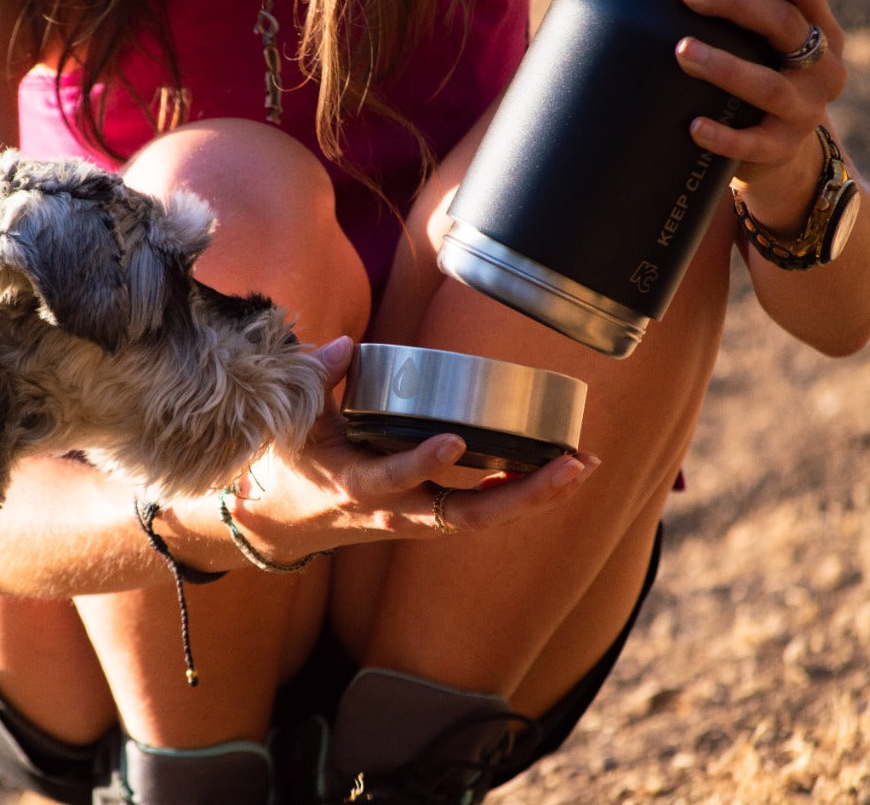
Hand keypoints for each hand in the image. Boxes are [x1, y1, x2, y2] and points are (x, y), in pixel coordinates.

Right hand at [226, 336, 600, 560]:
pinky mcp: (431, 519)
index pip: (392, 478)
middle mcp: (395, 511)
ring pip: (485, 517)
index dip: (423, 463)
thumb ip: (316, 379)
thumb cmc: (293, 466)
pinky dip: (521, 494)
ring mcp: (418, 520)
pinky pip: (483, 512)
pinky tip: (558, 473)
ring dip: (536, 495)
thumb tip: (344, 345)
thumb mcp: (293, 423)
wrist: (287, 525)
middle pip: (468, 515)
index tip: (453, 440)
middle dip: (523, 493)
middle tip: (569, 465)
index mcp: (356, 485)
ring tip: (582, 465)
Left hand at [673, 0, 846, 179]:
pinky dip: (722, 136)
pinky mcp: (782, 148)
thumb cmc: (762, 82)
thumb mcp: (768, 49)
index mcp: (823, 34)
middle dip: (736, 3)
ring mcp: (806, 111)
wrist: (778, 154)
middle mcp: (823, 69)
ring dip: (724, 66)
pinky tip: (694, 126)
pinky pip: (752, 143)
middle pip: (784, 26)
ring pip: (768, 85)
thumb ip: (749, 18)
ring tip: (683, 51)